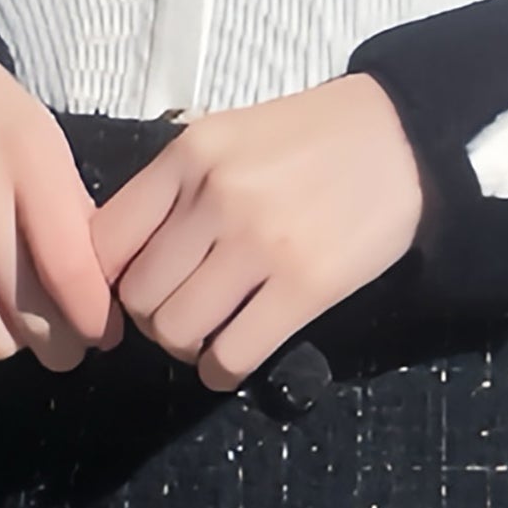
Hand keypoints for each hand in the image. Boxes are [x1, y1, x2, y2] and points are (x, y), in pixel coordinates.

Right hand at [0, 32, 119, 369]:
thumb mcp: (43, 138)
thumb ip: (70, 211)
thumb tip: (96, 293)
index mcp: (23, 158)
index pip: (67, 268)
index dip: (94, 318)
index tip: (106, 333)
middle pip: (26, 312)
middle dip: (61, 343)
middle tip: (71, 341)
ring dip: (14, 344)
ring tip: (24, 326)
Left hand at [88, 72, 424, 390]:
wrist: (403, 138)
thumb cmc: (311, 139)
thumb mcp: (227, 137)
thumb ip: (174, 187)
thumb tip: (120, 258)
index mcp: (188, 155)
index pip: (105, 241)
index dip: (103, 281)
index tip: (126, 292)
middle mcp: (215, 196)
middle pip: (138, 295)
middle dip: (149, 318)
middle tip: (178, 313)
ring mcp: (260, 243)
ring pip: (176, 330)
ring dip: (184, 347)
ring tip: (208, 335)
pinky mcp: (305, 286)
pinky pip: (232, 354)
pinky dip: (220, 371)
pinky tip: (231, 359)